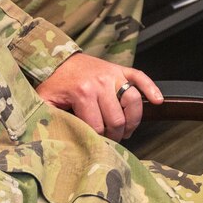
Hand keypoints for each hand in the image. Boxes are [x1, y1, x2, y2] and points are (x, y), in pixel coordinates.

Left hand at [36, 52, 162, 139]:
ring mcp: (114, 75)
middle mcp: (101, 83)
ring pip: (132, 101)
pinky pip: (140, 78)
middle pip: (117, 118)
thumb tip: (51, 138)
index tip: (97, 144)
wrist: (58, 58)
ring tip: (128, 130)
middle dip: (116, 134)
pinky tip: (157, 100)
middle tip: (112, 140)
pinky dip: (151, 89)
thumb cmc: (53, 83)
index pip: (98, 126)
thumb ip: (48, 118)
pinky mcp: (121, 69)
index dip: (99, 139)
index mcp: (83, 93)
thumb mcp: (45, 102)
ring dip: (133, 120)